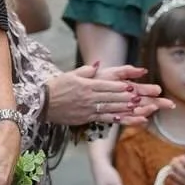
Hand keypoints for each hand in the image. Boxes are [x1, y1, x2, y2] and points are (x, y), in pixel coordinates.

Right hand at [42, 63, 171, 126]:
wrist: (42, 103)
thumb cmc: (57, 86)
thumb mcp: (71, 74)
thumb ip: (87, 70)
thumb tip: (98, 65)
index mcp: (86, 85)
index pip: (107, 86)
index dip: (120, 87)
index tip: (132, 87)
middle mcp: (89, 98)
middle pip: (111, 98)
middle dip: (127, 98)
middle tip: (141, 98)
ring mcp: (88, 109)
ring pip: (110, 109)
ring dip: (125, 109)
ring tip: (138, 108)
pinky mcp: (85, 119)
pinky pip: (103, 119)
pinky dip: (115, 119)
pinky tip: (125, 119)